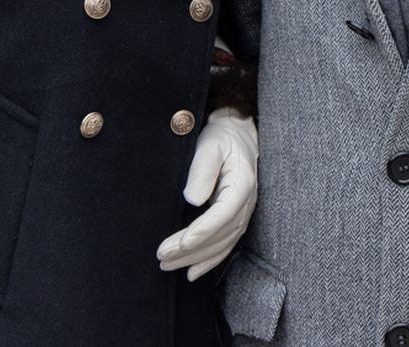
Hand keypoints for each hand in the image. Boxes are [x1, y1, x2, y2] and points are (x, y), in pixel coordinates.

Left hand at [157, 109, 257, 280]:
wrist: (237, 137)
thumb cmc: (221, 139)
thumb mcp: (210, 145)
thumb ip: (203, 169)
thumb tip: (192, 199)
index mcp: (243, 184)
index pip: (224, 213)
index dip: (204, 231)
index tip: (181, 243)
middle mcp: (247, 203)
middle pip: (221, 234)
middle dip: (191, 249)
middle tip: (162, 256)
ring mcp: (243, 213)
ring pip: (222, 244)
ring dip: (195, 258)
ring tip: (167, 264)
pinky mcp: (235, 219)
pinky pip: (225, 245)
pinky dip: (209, 261)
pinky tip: (191, 272)